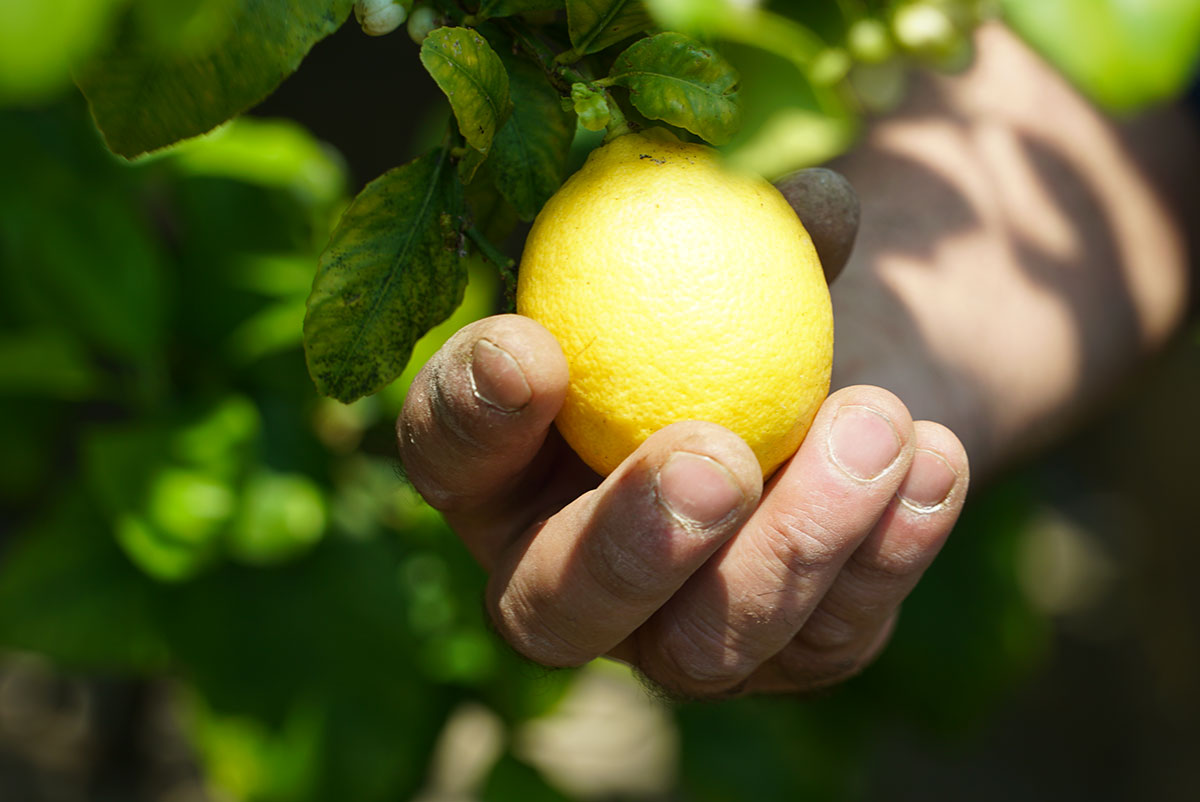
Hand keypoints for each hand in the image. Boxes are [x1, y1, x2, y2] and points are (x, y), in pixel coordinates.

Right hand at [396, 168, 968, 697]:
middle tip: (715, 460)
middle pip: (554, 608)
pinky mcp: (787, 661)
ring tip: (874, 422)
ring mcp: (676, 638)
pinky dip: (890, 550)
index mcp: (504, 473)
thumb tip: (808, 200)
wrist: (841, 381)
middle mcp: (568, 575)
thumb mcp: (722, 247)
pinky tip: (932, 459)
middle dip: (630, 544)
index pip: (448, 455)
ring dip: (796, 543)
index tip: (532, 346)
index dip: (470, 413)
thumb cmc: (738, 296)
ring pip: (706, 648)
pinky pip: (830, 640)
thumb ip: (742, 218)